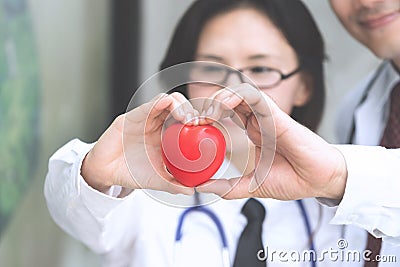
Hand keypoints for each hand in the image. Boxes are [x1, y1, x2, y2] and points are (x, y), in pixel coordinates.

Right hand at [81, 93, 195, 194]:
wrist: (106, 173)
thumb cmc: (131, 172)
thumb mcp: (156, 180)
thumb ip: (173, 184)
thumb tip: (191, 191)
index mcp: (166, 135)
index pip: (185, 120)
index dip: (197, 121)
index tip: (206, 129)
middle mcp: (157, 124)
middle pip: (179, 106)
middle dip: (191, 110)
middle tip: (196, 123)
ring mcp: (145, 119)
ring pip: (166, 100)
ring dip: (180, 104)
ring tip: (186, 118)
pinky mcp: (132, 117)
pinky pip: (148, 105)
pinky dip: (159, 102)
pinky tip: (166, 103)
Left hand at [197, 83, 347, 200]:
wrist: (319, 181)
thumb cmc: (292, 179)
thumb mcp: (252, 185)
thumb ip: (228, 186)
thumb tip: (202, 187)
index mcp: (252, 132)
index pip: (225, 114)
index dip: (206, 115)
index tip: (188, 128)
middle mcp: (258, 120)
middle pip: (228, 100)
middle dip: (207, 105)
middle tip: (191, 119)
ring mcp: (267, 116)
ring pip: (238, 92)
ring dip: (218, 98)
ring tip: (204, 113)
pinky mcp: (277, 115)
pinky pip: (254, 96)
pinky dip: (235, 96)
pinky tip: (221, 107)